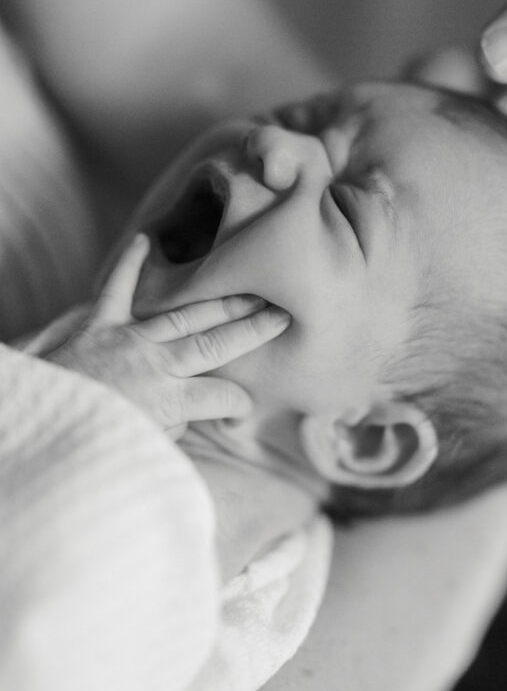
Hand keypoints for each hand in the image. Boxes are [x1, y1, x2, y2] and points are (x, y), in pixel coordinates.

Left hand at [46, 234, 289, 437]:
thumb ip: (171, 429)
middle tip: (284, 312)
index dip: (238, 403)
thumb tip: (184, 415)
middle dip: (254, 329)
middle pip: (216, 344)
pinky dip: (129, 263)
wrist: (38, 423)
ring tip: (252, 289)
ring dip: (221, 302)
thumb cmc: (92, 442)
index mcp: (167, 401)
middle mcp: (155, 364)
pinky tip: (144, 239)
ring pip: (185, 315)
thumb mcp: (142, 450)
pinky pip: (116, 289)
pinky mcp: (98, 325)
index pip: (221, 398)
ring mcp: (128, 339)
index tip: (247, 407)